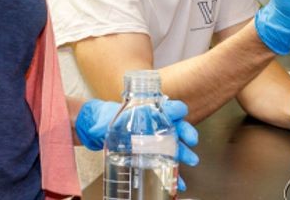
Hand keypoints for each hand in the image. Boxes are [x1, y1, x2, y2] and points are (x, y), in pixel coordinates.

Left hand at [75, 99, 198, 164]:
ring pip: (175, 146)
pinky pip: (167, 164)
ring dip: (184, 154)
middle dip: (186, 132)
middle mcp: (156, 125)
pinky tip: (178, 182)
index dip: (174, 109)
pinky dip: (173, 174)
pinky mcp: (153, 156)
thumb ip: (106, 125)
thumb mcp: (108, 120)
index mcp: (148, 112)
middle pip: (176, 126)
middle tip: (192, 140)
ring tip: (192, 161)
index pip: (166, 107)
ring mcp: (156, 141)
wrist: (101, 131)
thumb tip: (97, 130)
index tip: (180, 112)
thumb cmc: (107, 121)